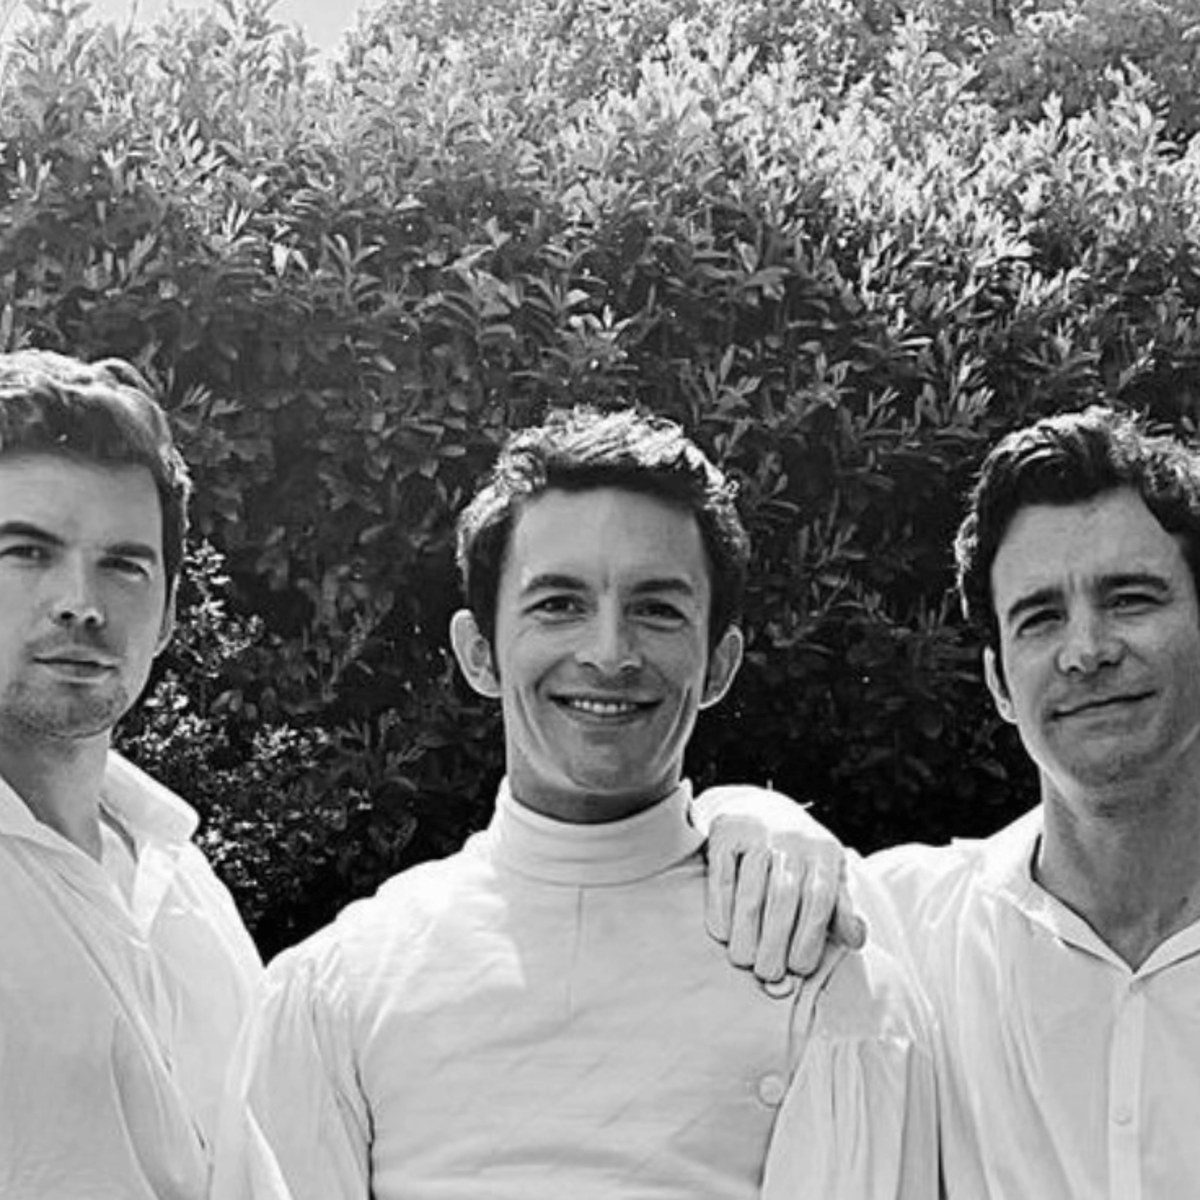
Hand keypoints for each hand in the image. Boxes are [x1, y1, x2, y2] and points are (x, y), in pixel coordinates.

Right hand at [697, 785, 866, 982]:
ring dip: (746, 930)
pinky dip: (720, 907)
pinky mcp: (726, 831)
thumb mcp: (829, 874)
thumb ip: (842, 909)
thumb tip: (856, 939)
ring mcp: (757, 833)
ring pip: (751, 889)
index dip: (809, 936)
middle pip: (784, 896)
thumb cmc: (801, 857)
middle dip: (775, 940)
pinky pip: (722, 875)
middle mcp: (792, 839)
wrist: (764, 807)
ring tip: (743, 960)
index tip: (797, 968)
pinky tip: (721, 933)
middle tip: (767, 972)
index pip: (820, 898)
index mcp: (824, 852)